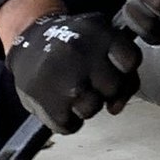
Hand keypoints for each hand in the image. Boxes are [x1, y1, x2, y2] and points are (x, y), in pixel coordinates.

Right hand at [5, 11, 140, 133]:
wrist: (28, 41)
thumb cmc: (72, 42)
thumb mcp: (100, 33)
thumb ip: (122, 61)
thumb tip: (116, 106)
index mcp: (99, 33)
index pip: (131, 59)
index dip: (125, 67)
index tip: (113, 66)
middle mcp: (82, 54)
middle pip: (114, 87)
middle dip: (104, 87)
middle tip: (87, 77)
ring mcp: (66, 82)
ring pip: (93, 109)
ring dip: (84, 104)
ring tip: (70, 87)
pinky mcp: (49, 105)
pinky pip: (71, 126)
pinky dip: (66, 118)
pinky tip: (58, 100)